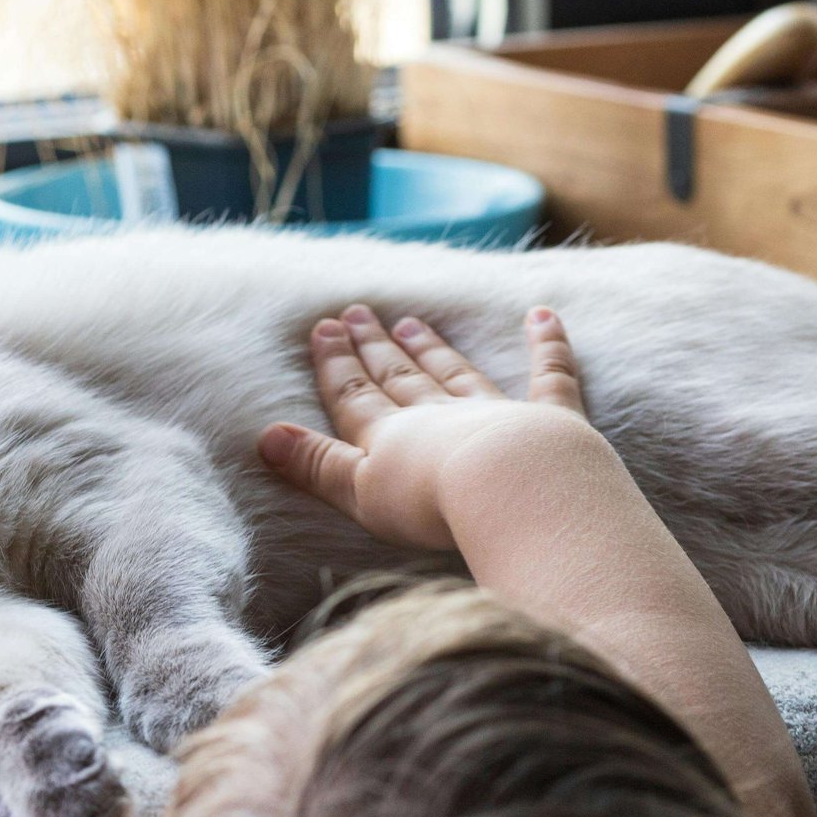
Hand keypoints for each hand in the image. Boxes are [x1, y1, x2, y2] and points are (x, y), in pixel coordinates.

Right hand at [258, 304, 588, 549]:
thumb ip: (317, 465)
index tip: (323, 329)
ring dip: (433, 349)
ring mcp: (495, 413)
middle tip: (358, 313)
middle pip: (401, 378)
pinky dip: (547, 344)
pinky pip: (550, 375)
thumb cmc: (432, 503)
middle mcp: (440, 416)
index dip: (337, 366)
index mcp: (392, 437)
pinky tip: (542, 314)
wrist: (512, 489)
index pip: (356, 398)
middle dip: (376, 348)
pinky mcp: (551, 420)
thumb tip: (266, 436)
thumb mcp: (359, 493)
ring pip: (456, 374)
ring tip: (412, 323)